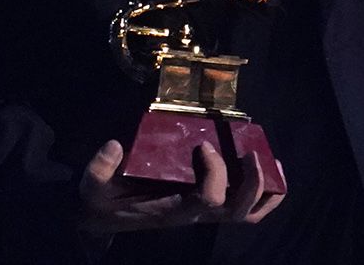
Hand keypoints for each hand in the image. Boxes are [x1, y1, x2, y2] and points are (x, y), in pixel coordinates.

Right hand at [76, 139, 284, 235]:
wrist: (104, 218)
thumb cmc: (104, 200)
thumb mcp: (93, 186)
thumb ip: (99, 168)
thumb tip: (115, 146)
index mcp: (173, 210)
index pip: (208, 199)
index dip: (215, 173)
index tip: (205, 146)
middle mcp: (195, 215)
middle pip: (237, 210)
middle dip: (252, 183)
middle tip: (251, 152)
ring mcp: (204, 214)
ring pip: (248, 214)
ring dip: (266, 190)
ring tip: (270, 160)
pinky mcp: (208, 207)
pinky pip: (246, 211)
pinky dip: (265, 195)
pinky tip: (271, 170)